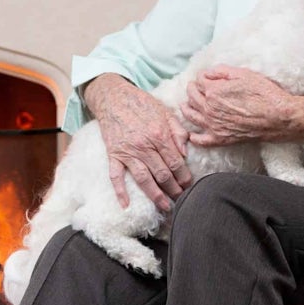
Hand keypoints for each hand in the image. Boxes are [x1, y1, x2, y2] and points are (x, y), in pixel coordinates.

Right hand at [85, 74, 191, 210]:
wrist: (113, 97)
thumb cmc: (141, 104)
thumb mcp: (165, 112)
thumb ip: (178, 131)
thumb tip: (186, 152)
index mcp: (159, 135)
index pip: (176, 162)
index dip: (185, 177)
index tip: (190, 185)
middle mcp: (144, 146)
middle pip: (163, 174)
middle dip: (174, 190)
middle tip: (182, 199)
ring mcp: (127, 152)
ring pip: (144, 179)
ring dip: (156, 196)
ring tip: (165, 207)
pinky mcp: (113, 155)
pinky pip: (116, 176)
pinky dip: (120, 191)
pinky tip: (126, 204)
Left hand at [182, 65, 302, 146]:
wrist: (279, 117)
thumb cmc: (264, 94)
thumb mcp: (244, 74)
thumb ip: (222, 71)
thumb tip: (207, 73)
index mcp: (213, 91)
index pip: (199, 81)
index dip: (202, 77)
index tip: (205, 77)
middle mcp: (209, 108)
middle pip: (192, 97)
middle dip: (192, 90)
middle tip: (194, 87)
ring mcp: (214, 125)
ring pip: (191, 116)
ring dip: (186, 109)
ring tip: (186, 105)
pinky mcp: (221, 139)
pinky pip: (201, 140)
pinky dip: (194, 138)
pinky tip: (191, 135)